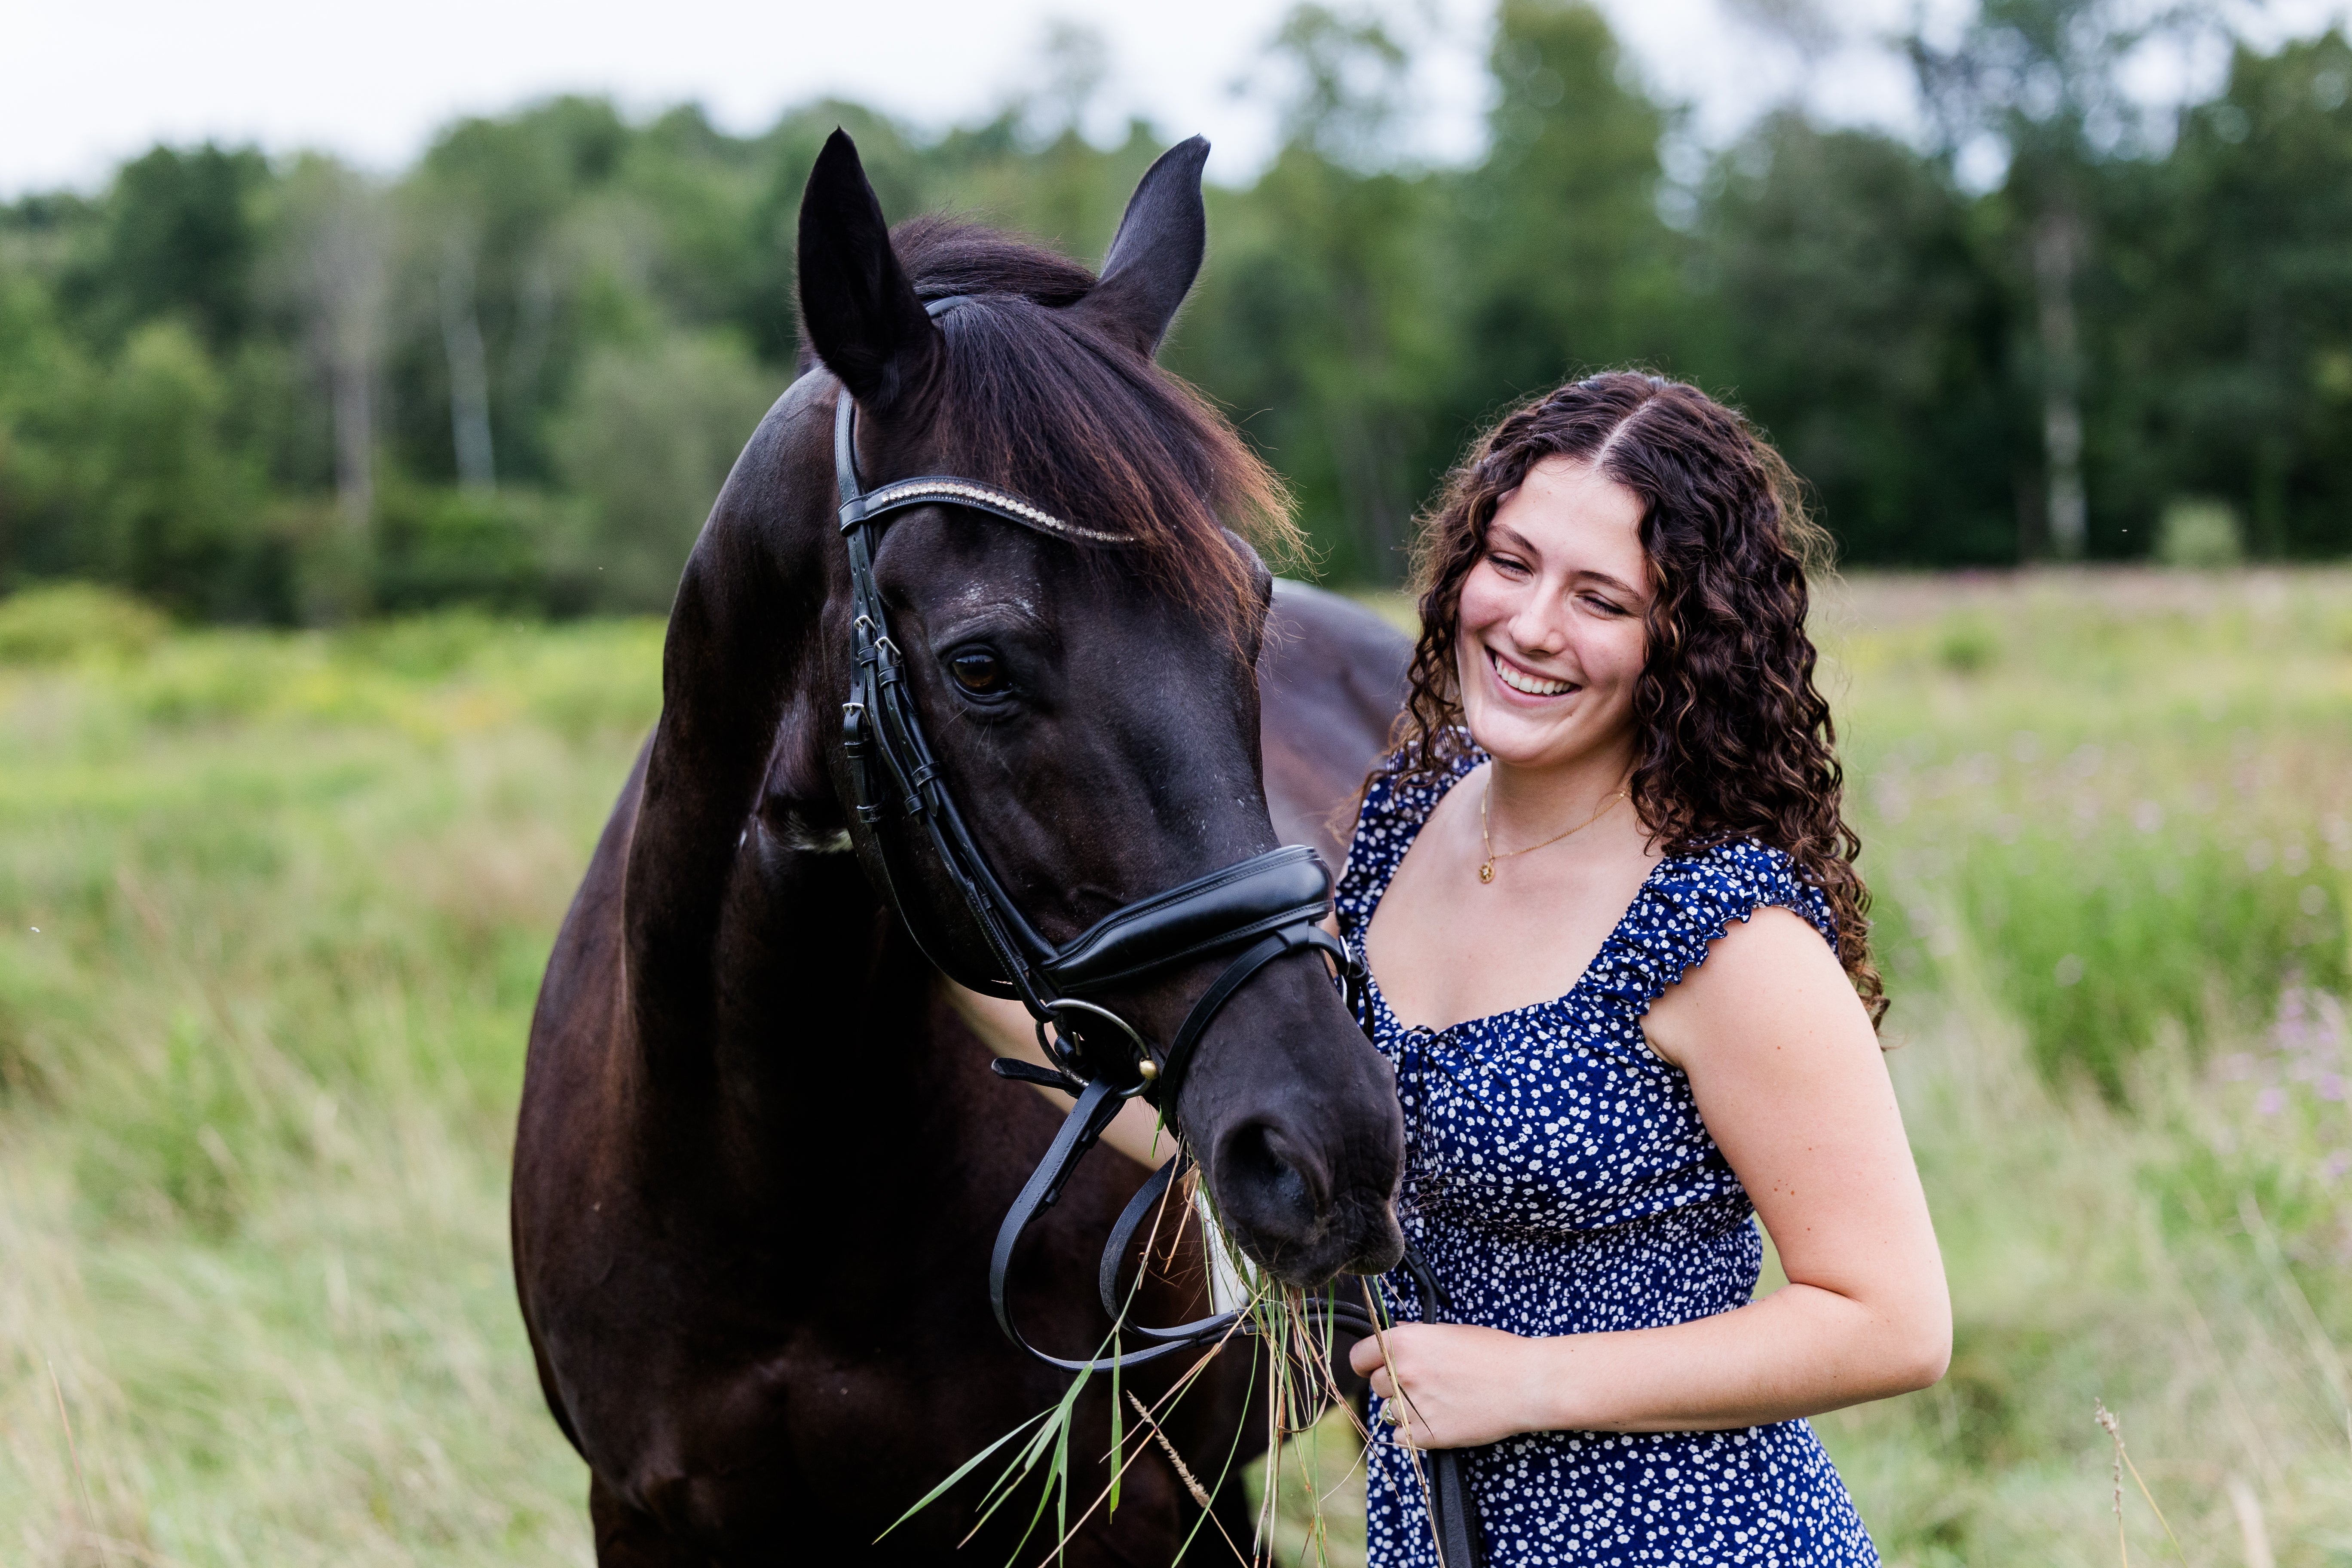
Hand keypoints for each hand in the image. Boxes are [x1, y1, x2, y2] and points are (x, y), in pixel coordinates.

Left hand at [1347, 1321, 1546, 1448]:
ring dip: (1404, 1408)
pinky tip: (1435, 1420)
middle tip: (1421, 1383)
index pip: (1359, 1356)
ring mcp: (1413, 1407)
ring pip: (1388, 1412)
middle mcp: (1402, 1374)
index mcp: (1404, 1343)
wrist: (1524, 1383)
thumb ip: (1415, 1335)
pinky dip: (1412, 1433)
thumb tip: (1396, 1332)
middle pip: (1375, 1385)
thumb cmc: (1493, 1352)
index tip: (1371, 1367)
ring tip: (1435, 1401)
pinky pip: (1400, 1437)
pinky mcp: (1426, 1436)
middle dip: (1392, 1384)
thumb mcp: (1449, 1331)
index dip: (1365, 1362)